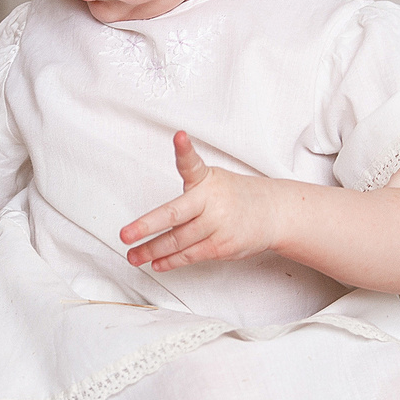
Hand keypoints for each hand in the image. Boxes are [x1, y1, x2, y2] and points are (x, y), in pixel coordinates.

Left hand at [121, 131, 291, 272]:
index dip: (185, 149)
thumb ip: (188, 196)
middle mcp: (212, 201)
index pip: (193, 163)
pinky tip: (157, 263)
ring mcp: (218, 225)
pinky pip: (191, 256)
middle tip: (125, 235)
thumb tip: (156, 219)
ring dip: (151, 251)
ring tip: (134, 256)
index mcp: (207, 180)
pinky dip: (171, 261)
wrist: (274, 213)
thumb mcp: (214, 182)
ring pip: (178, 242)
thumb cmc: (236, 197)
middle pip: (175, 215)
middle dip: (146, 226)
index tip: (180, 137)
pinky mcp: (222, 246)